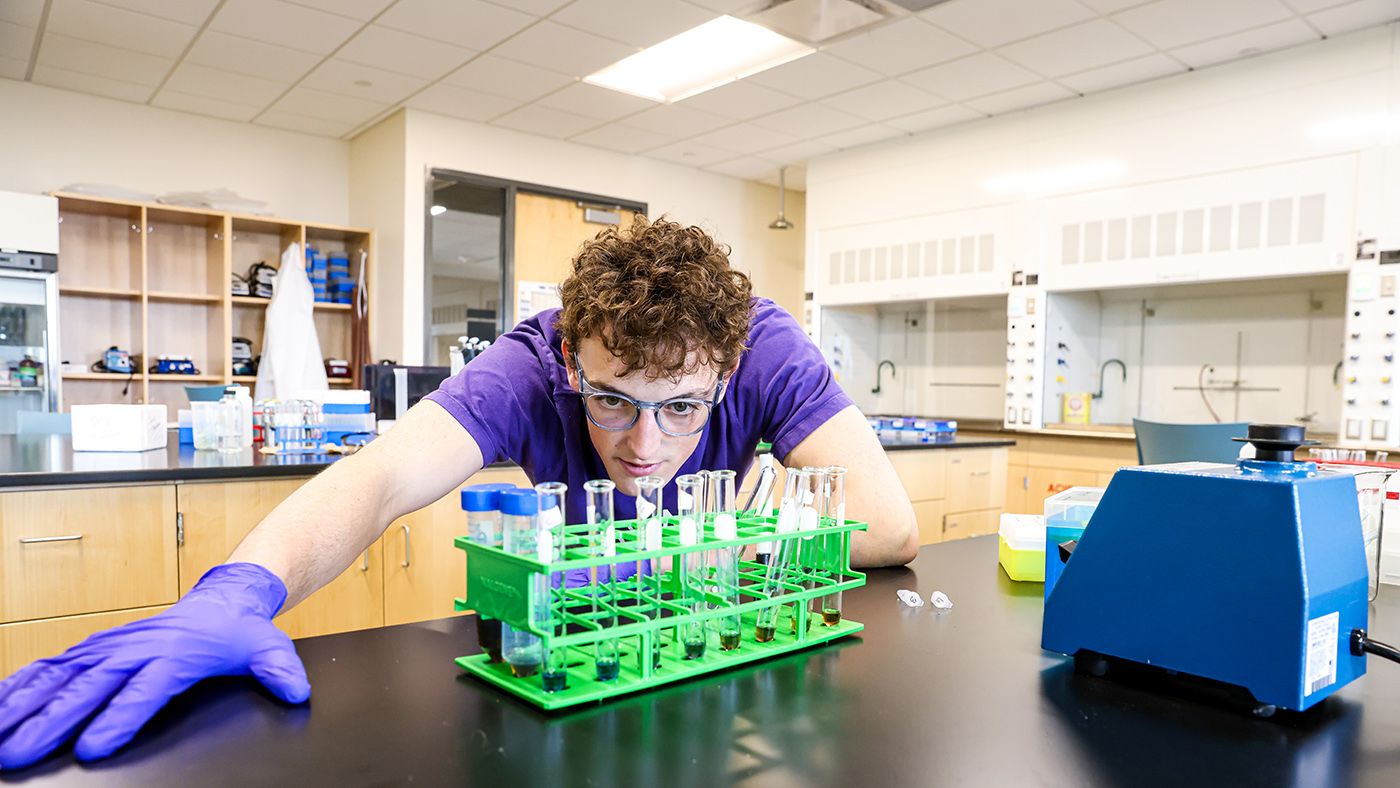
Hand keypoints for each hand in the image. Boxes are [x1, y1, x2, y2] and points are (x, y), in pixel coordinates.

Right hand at [0, 563, 309, 768]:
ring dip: (22, 706)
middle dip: (51, 723)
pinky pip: (49, 667)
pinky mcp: (93, 649)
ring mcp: (109, 647)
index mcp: (173, 655)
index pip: (142, 691)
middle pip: (89, 690)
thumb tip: (296, 690)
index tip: (92, 747)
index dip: (118, 718)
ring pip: (58, 678)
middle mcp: (134, 649)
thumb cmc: (239, 632)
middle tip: (18, 754)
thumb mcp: (268, 647)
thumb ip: (280, 670)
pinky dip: (19, 685)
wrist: (223, 599)